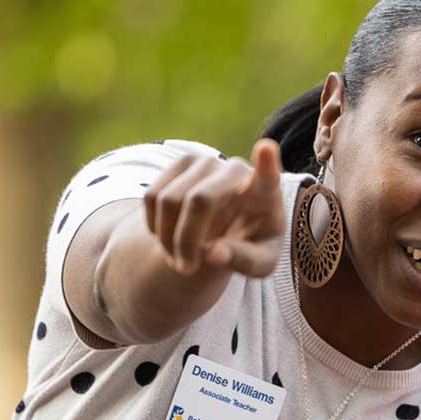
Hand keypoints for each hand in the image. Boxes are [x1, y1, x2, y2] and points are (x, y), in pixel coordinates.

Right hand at [143, 139, 286, 277]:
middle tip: (186, 270)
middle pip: (199, 200)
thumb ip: (242, 260)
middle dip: (185, 240)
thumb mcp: (258, 264)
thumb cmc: (251, 246)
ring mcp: (207, 161)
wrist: (231, 230)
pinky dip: (155, 227)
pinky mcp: (182, 162)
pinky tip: (170, 240)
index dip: (265, 163)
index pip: (267, 176)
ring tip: (180, 260)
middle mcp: (236, 169)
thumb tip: (211, 253)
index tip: (265, 148)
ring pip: (169, 200)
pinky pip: (152, 196)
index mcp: (266, 193)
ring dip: (167, 239)